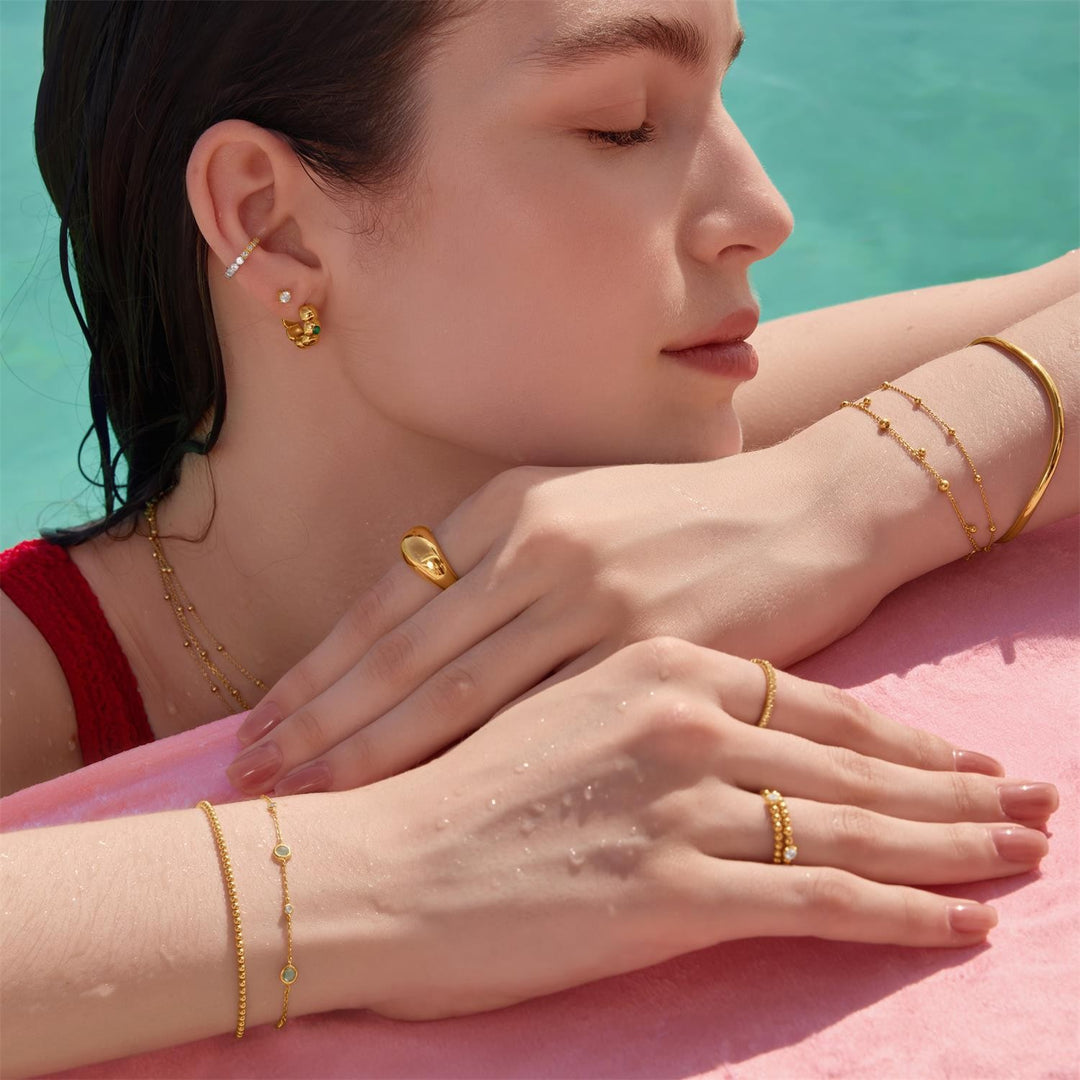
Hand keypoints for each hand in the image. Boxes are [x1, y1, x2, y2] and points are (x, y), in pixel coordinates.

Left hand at [228, 449, 883, 794]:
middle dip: (320, 718)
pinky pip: (541, 717)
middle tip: (251, 778)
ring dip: (373, 749)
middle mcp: (537, 540)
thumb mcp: (580, 517)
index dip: (317, 669)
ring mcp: (591, 591)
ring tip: (307, 800)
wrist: (810, 510)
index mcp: (510, 506)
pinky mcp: (651, 644)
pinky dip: (474, 764)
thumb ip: (500, 568)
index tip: (261, 726)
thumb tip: (418, 642)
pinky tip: (432, 802)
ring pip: (453, 689)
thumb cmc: (689, 524)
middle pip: (402, 648)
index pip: (386, 601)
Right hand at [338, 640, 1053, 1019]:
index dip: (897, 732)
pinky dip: (906, 917)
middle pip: (851, 756)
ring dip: (956, 846)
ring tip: (1026, 855)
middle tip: (1038, 803)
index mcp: (653, 659)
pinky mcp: (676, 886)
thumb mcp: (548, 698)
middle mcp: (683, 714)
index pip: (813, 698)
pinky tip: (965, 928)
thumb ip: (633, 691)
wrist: (376, 863)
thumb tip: (705, 713)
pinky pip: (823, 902)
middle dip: (955, 787)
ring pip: (856, 822)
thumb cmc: (452, 785)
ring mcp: (685, 797)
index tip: (960, 758)